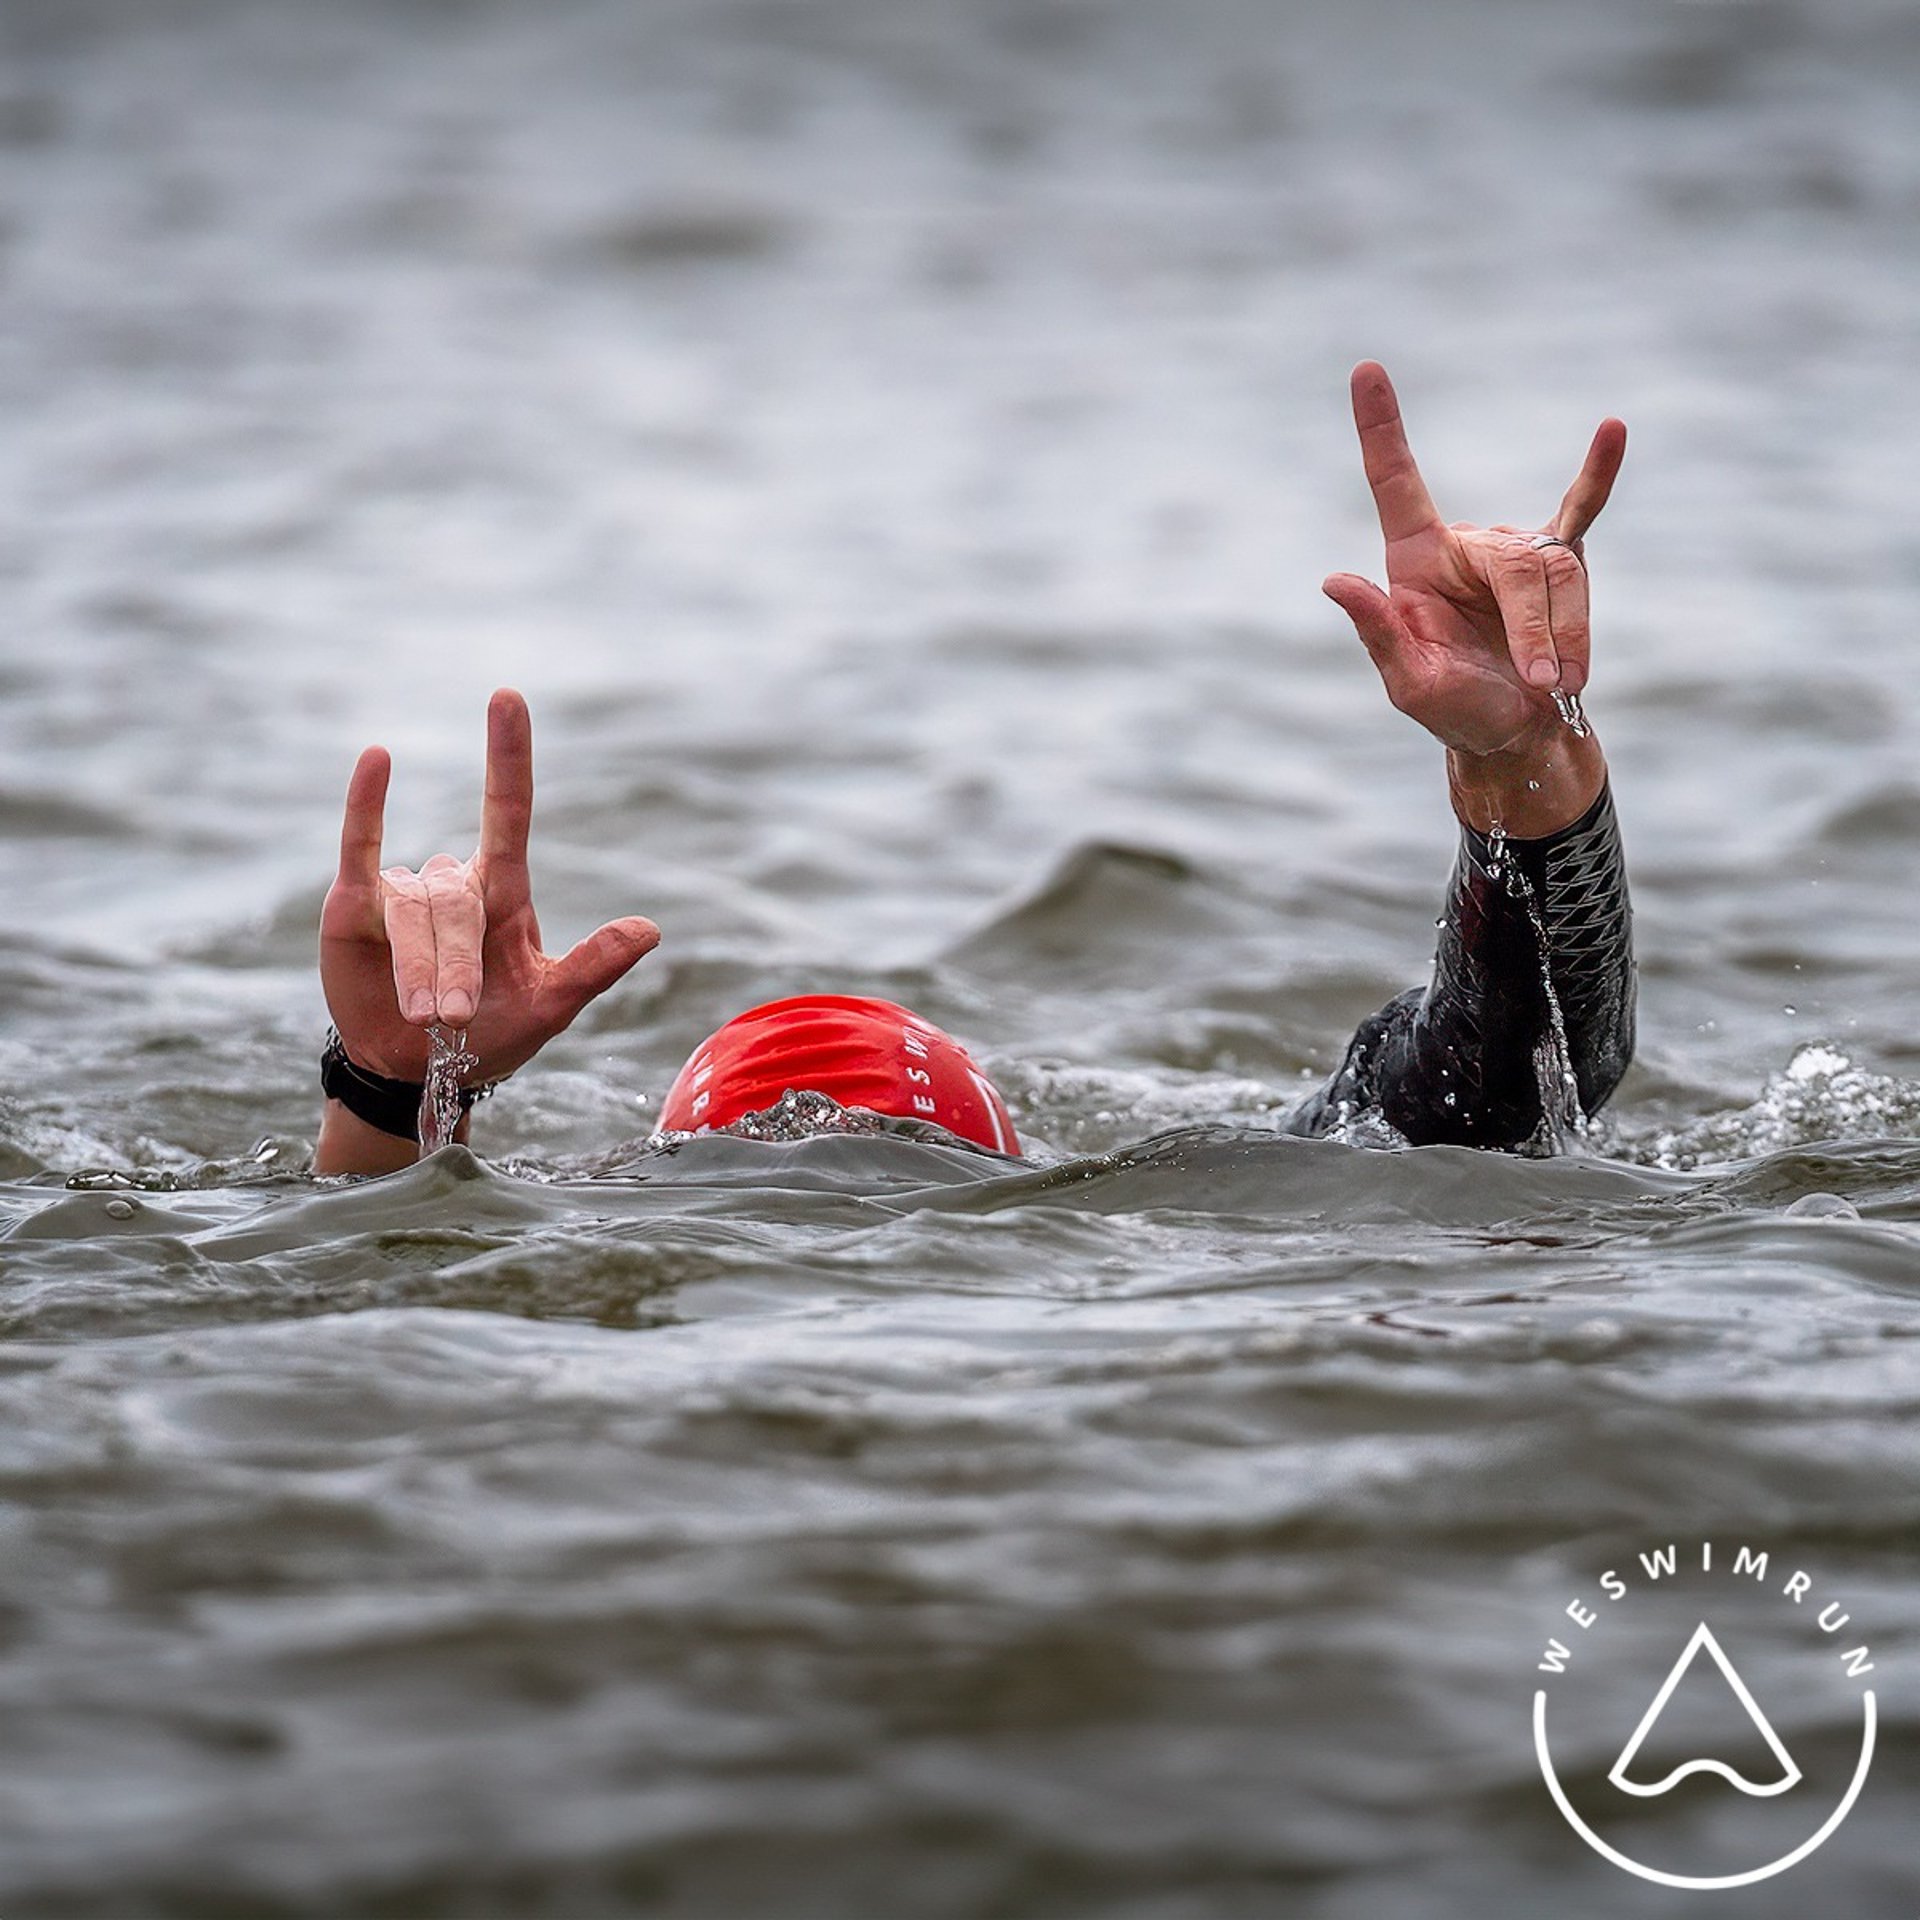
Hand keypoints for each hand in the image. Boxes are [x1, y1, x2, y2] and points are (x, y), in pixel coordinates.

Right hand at [319, 688, 659, 1087]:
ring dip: (419, 968)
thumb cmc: (492, 1035)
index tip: (508, 698)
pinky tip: (378, 760)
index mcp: (503, 892)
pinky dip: (366, 805)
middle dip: (455, 964)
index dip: (508, 756)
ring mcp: (402, 891)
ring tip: (425, 1016)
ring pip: (413, 911)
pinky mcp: (353, 906)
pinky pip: (360, 848)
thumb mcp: (551, 1006)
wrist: (420, 1072)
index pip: (507, 810)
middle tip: (455, 1016)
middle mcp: (454, 882)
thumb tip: (650, 929)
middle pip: (458, 901)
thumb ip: (593, 967)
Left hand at [1322, 361, 1626, 760]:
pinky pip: (1582, 512)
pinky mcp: (1560, 561)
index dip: (1379, 429)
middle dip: (1537, 630)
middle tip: (1543, 683)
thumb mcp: (1409, 683)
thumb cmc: (1456, 710)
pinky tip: (1614, 432)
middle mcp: (1464, 544)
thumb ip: (1377, 632)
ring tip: (1558, 685)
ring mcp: (1515, 548)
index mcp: (1414, 562)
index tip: (1365, 370)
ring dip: (1569, 638)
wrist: (1515, 732)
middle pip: (1517, 566)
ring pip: (1560, 576)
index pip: (1394, 483)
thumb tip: (1334, 580)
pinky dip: (1598, 475)